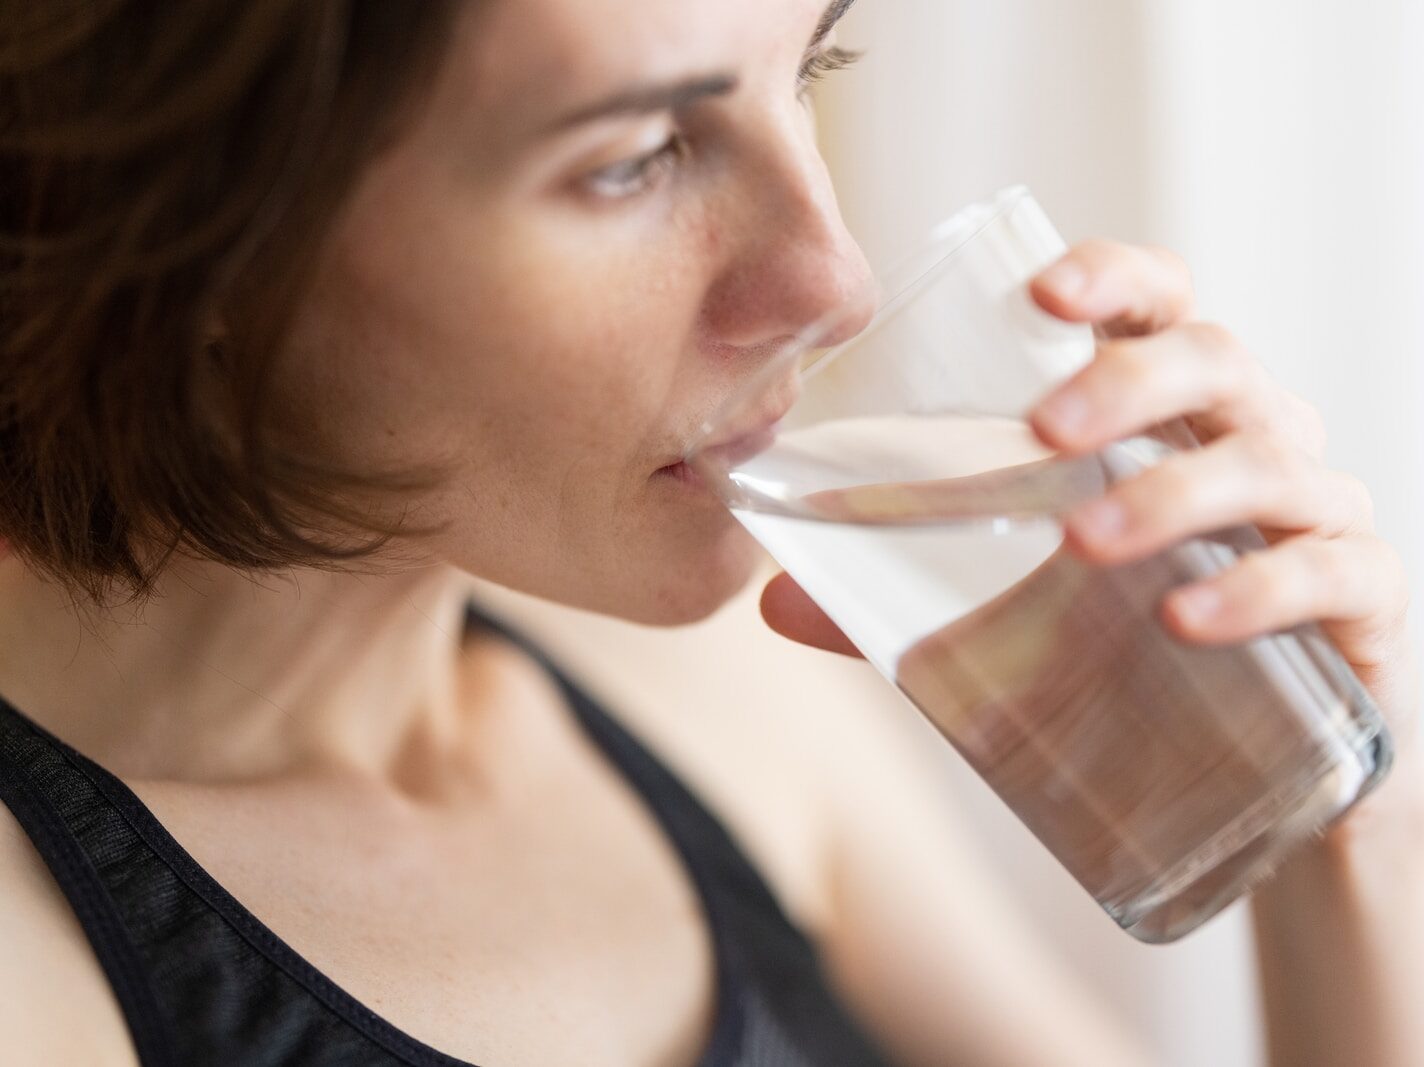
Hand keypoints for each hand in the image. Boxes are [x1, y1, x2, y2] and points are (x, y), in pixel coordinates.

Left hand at [762, 238, 1418, 778]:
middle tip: (1046, 433)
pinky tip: (1188, 622)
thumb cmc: (1126, 653)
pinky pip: (1329, 573)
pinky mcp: (1359, 603)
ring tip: (1087, 545)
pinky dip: (1260, 589)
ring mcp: (1314, 515)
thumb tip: (771, 602)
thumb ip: (899, 602)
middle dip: (1130, 382)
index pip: (1158, 306)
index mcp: (1166, 416)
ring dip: (1174, 492)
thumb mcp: (1011, 616)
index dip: (1112, 278)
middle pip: (1215, 360)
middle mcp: (1249, 439)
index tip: (1041, 292)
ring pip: (1267, 461)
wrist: (1255, 772)